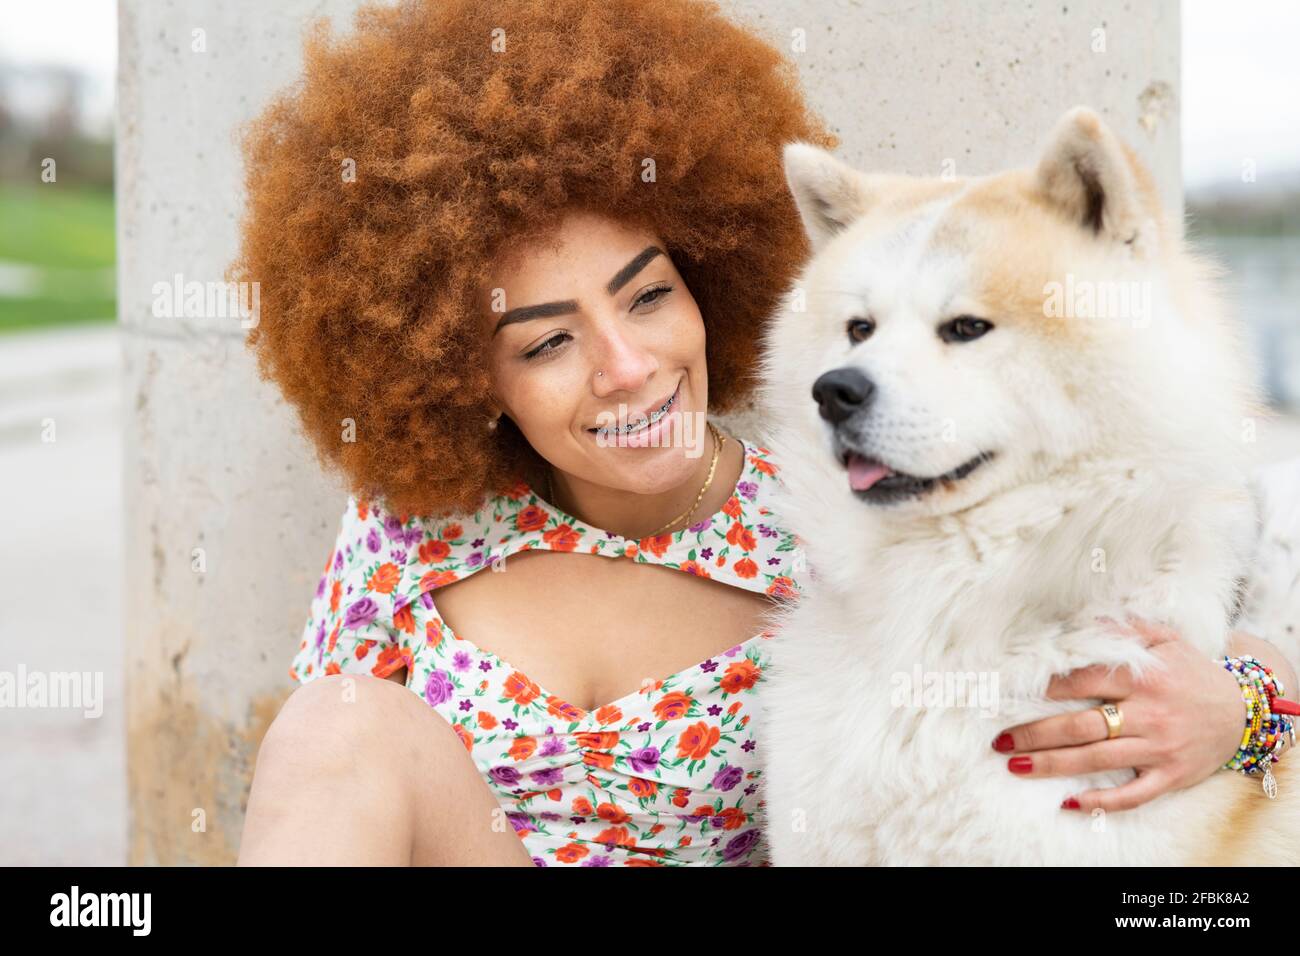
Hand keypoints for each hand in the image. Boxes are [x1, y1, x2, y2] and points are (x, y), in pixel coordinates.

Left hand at [991, 618, 1244, 812]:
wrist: (1244, 710)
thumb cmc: (1192, 671)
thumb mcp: (1164, 639)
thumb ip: (1124, 628)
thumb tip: (1080, 620)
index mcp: (1143, 678)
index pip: (1084, 681)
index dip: (1046, 688)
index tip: (1013, 692)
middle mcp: (1149, 714)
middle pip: (1082, 725)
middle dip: (1036, 733)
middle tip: (1001, 739)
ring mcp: (1159, 748)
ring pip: (1097, 760)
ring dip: (1053, 765)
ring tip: (1016, 765)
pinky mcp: (1170, 776)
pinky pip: (1132, 794)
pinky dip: (1101, 801)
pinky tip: (1069, 803)